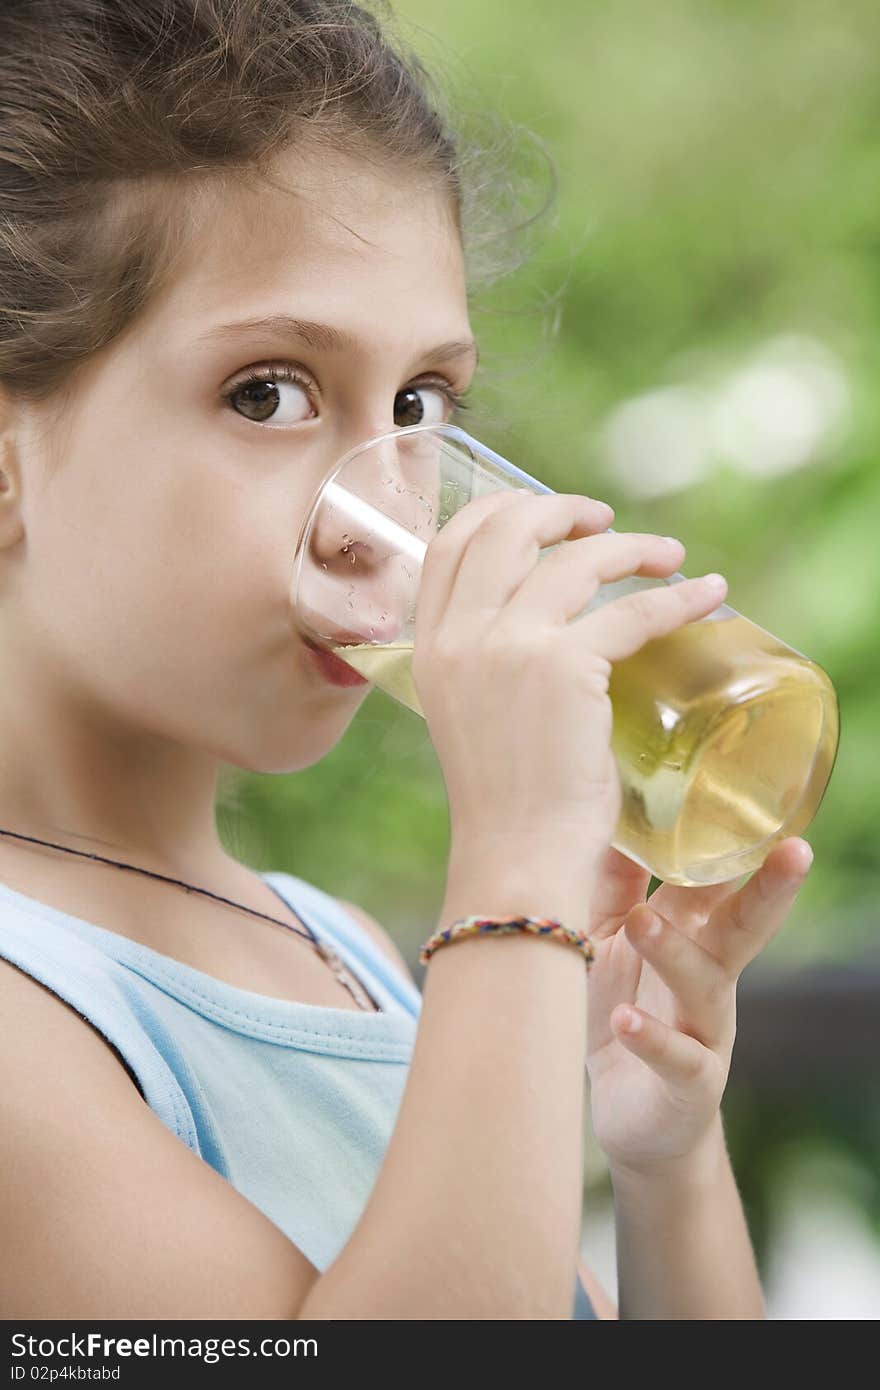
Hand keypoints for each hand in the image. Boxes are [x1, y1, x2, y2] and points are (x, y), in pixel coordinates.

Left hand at [585, 835, 813, 1175]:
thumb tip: (609, 812)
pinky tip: (625, 1021)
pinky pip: (678, 1058)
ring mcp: (705, 1030)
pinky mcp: (689, 1083)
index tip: (750, 797)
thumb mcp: (609, 940)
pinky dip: (652, 1038)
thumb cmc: (622, 1009)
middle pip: (746, 926)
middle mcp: (711, 977)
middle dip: (771, 889)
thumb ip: (614, 883)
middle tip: (796, 850)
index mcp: (695, 936)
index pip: (722, 881)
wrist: (633, 1118)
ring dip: (673, 951)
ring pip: (705, 984)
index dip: (736, 844)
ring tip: (641, 922)